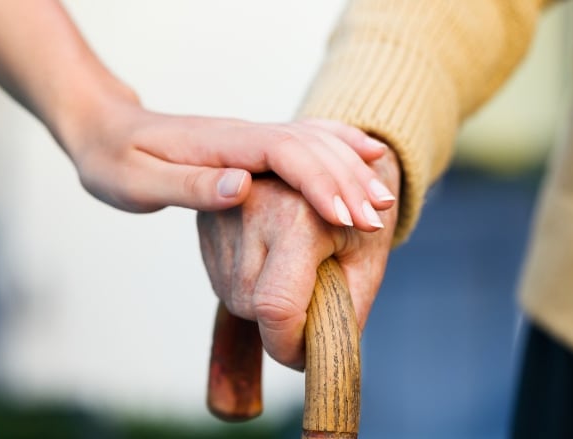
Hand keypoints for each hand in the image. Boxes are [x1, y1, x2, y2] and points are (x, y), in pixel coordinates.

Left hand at [58, 92, 394, 229]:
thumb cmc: (114, 161)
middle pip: (309, 148)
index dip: (318, 182)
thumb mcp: (138, 182)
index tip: (346, 216)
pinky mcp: (251, 146)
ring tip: (383, 199)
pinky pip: (304, 141)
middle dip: (347, 181)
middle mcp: (243, 135)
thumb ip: (190, 187)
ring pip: (314, 143)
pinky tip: (366, 153)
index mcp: (220, 145)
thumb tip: (243, 186)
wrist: (103, 130)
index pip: (283, 154)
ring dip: (350, 168)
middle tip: (378, 219)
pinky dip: (339, 146)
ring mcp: (249, 137)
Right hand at [197, 148, 399, 368]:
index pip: (276, 306)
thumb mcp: (367, 261)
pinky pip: (222, 279)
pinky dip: (249, 286)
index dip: (289, 345)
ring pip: (234, 297)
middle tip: (313, 302)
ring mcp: (221, 210)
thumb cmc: (358, 213)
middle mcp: (249, 206)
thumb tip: (316, 358)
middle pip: (252, 306)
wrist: (334, 162)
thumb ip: (345, 312)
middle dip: (282, 324)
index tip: (306, 356)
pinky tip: (271, 261)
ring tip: (295, 271)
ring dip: (263, 305)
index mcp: (297, 215)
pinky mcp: (206, 219)